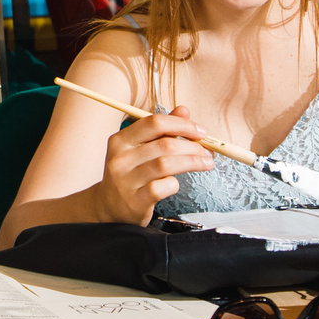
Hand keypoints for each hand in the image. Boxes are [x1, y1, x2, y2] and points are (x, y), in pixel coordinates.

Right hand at [96, 108, 213, 225]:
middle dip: (193, 146)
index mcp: (121, 140)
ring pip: (166, 165)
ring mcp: (126, 180)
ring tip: (206, 163)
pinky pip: (163, 187)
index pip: (154, 123)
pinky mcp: (135, 200)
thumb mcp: (140, 149)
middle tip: (208, 151)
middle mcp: (120, 158)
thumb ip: (162, 130)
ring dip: (192, 162)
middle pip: (164, 145)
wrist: (110, 207)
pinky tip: (175, 184)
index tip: (200, 131)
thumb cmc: (130, 174)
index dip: (182, 124)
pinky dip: (174, 184)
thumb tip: (184, 110)